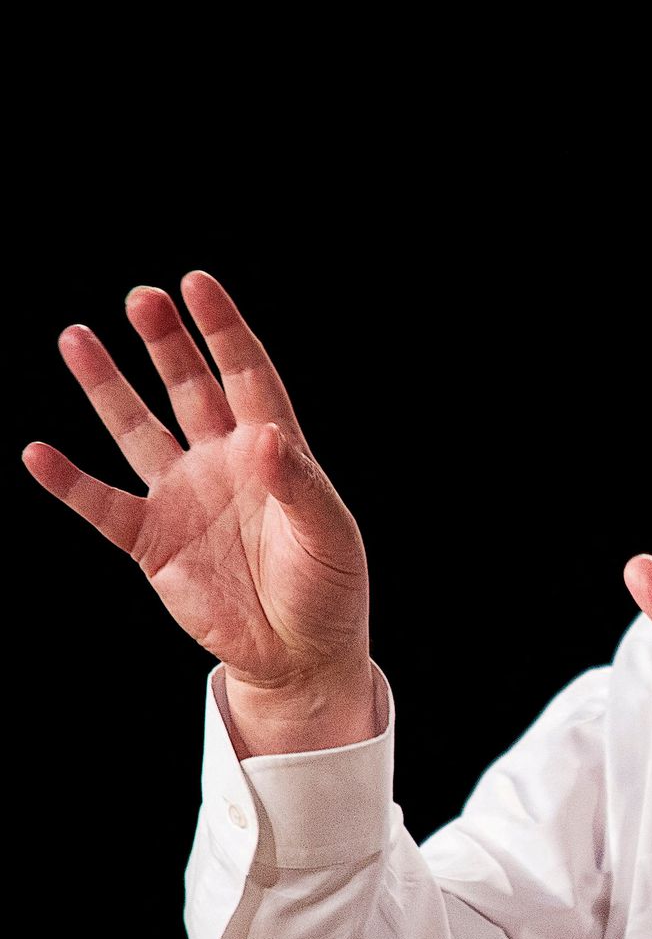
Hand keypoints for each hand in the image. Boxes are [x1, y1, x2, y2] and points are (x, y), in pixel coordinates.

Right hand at [22, 272, 374, 752]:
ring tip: (77, 337)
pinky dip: (70, 483)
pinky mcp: (151, 542)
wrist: (299, 654)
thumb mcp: (327, 536)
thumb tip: (268, 435)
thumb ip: (298, 485)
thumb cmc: (327, 588)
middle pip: (189, 387)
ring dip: (108, 387)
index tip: (197, 284)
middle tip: (142, 297)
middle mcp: (223, 462)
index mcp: (275, 451)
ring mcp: (183, 497)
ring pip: (137, 430)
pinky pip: (103, 505)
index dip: (223, 330)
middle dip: (166, 343)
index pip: (247, 376)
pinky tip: (38, 453)